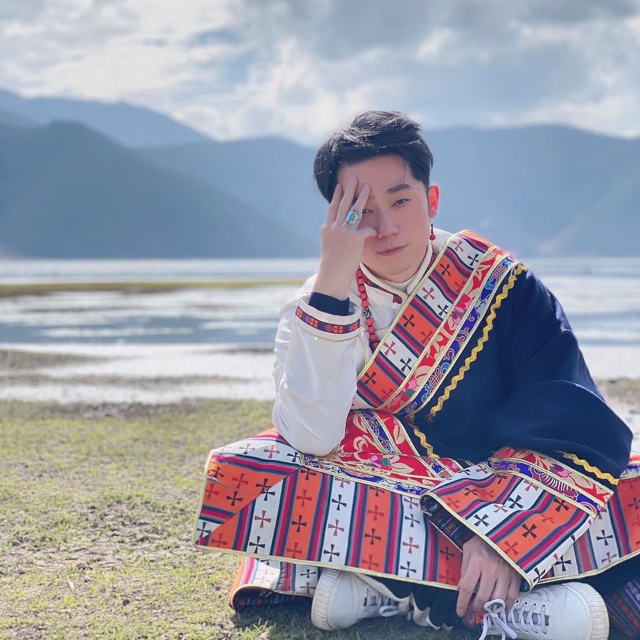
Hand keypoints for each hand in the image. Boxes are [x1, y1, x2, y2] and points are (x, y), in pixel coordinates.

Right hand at [313, 176, 376, 299]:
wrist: (332, 276)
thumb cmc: (332, 265)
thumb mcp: (329, 246)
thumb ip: (334, 235)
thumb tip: (339, 229)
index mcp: (327, 228)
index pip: (333, 208)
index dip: (337, 197)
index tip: (340, 186)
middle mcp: (334, 227)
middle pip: (343, 204)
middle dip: (349, 190)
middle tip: (354, 178)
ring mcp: (344, 232)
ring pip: (354, 210)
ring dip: (362, 197)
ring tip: (367, 187)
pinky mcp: (354, 239)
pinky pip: (367, 230)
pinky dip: (372, 231)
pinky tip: (376, 233)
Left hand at [456, 535, 520, 616]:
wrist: (506, 530)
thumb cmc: (484, 538)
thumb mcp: (469, 548)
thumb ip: (464, 567)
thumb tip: (461, 588)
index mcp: (477, 560)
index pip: (467, 587)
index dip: (462, 602)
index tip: (460, 611)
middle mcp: (492, 568)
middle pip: (482, 598)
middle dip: (475, 607)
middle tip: (472, 607)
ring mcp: (506, 573)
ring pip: (497, 600)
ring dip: (489, 607)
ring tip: (484, 605)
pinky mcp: (517, 576)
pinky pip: (512, 597)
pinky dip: (505, 603)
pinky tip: (499, 601)